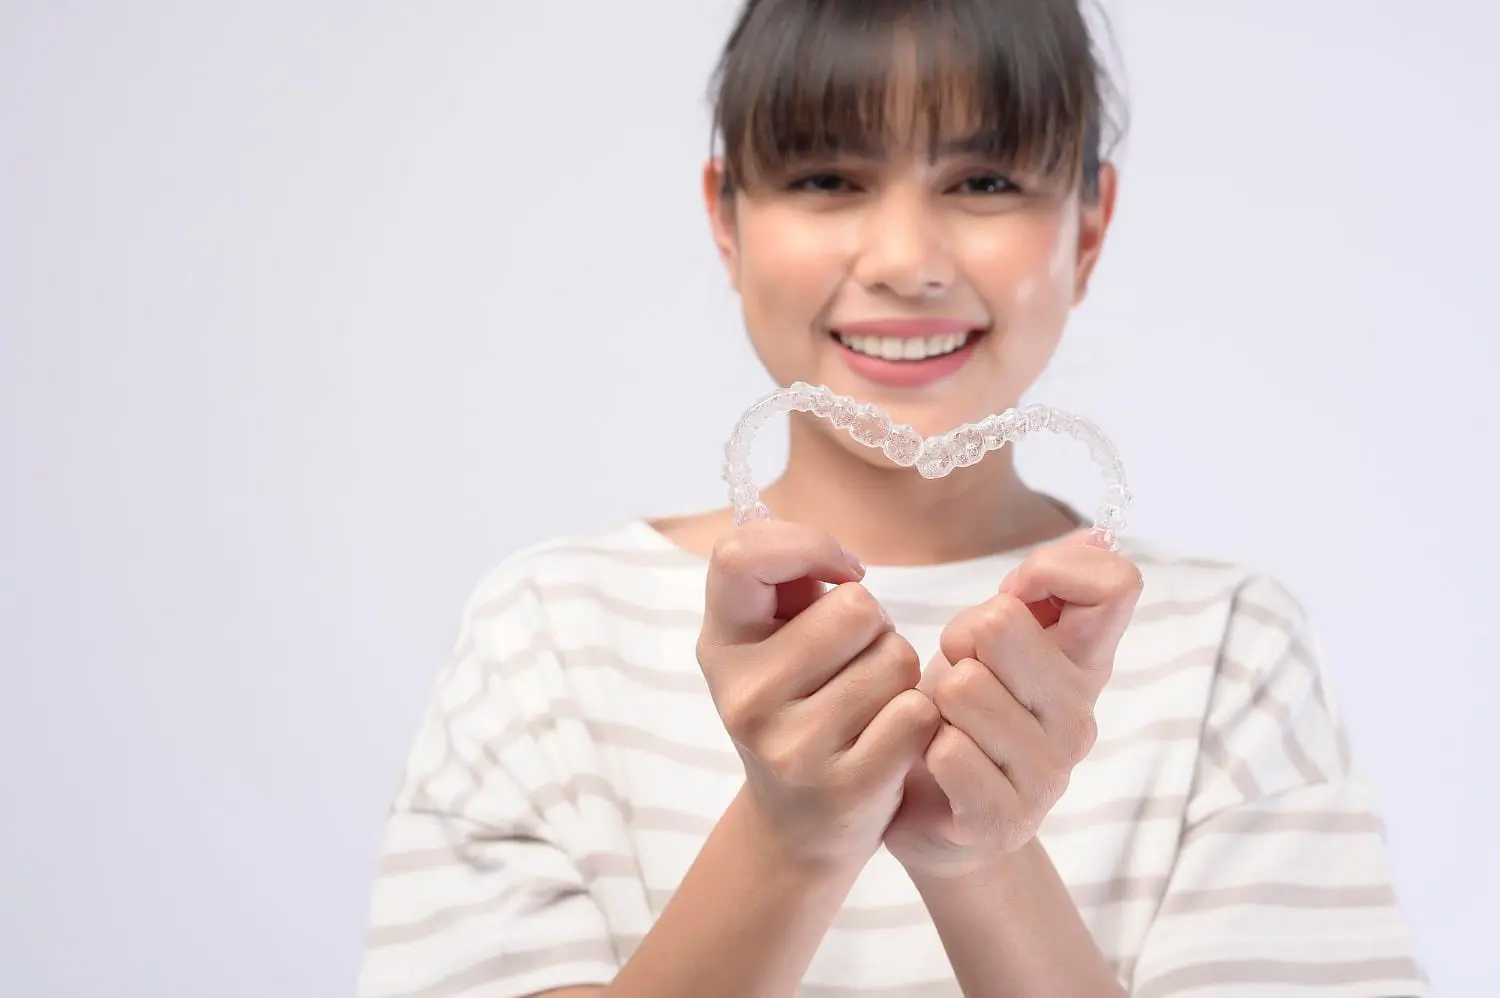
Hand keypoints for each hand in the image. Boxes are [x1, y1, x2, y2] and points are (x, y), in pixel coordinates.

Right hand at [697, 520, 942, 870]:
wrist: (798, 825)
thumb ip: (788, 581)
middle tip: (854, 662)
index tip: (836, 571)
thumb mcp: (768, 642)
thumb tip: (839, 562)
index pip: (739, 556)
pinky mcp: (845, 786)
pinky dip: (919, 716)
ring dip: (899, 671)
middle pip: (856, 607)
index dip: (805, 545)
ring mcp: (791, 746)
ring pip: (896, 657)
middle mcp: (745, 695)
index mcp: (722, 645)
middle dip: (875, 625)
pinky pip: (917, 710)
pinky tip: (890, 737)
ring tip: (870, 701)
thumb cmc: (795, 705)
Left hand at [883, 531, 1143, 876]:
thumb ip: (1040, 590)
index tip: (1012, 597)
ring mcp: (1048, 775)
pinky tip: (932, 761)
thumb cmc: (962, 712)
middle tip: (957, 673)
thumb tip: (1098, 535)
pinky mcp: (1004, 820)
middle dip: (958, 640)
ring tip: (944, 721)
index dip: (1050, 571)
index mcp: (1086, 665)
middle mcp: (1079, 718)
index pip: (1115, 587)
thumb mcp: (994, 640)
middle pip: (1001, 624)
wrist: (933, 813)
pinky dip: (922, 747)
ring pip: (963, 686)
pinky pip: (948, 751)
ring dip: (934, 699)